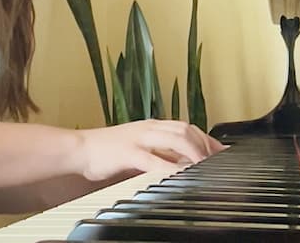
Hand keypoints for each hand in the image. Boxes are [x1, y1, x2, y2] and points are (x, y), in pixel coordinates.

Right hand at [75, 119, 225, 181]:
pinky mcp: (128, 152)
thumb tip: (182, 162)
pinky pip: (153, 158)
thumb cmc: (107, 151)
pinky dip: (169, 166)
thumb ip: (159, 153)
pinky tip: (179, 174)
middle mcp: (149, 128)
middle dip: (204, 144)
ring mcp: (139, 138)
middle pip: (185, 129)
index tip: (220, 152)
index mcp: (152, 126)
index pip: (186, 127)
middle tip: (217, 160)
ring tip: (204, 166)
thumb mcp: (138, 148)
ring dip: (193, 151)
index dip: (206, 139)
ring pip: (174, 138)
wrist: (79, 149)